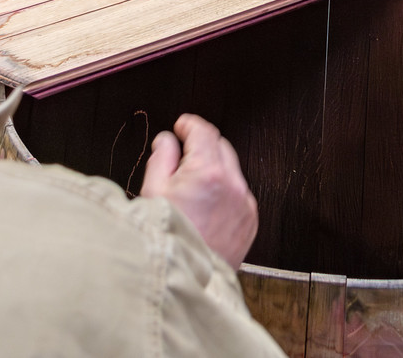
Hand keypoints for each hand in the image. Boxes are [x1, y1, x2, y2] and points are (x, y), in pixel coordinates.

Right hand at [139, 113, 258, 268]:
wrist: (185, 278)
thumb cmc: (166, 239)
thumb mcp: (152, 191)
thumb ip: (161, 157)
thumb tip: (167, 142)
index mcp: (208, 172)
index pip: (204, 131)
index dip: (190, 124)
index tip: (182, 126)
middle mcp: (233, 185)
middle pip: (221, 148)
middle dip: (202, 147)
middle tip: (182, 158)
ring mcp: (245, 204)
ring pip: (232, 172)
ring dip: (215, 170)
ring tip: (192, 192)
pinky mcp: (250, 221)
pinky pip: (239, 195)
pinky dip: (225, 193)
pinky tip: (206, 208)